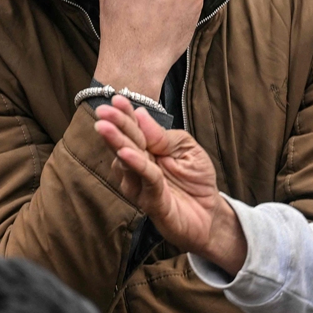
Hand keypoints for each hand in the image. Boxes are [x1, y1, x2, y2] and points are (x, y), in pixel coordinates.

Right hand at [94, 95, 246, 275]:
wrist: (210, 213)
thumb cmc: (197, 179)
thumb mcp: (188, 148)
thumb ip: (165, 136)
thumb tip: (141, 114)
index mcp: (147, 149)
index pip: (133, 129)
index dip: (124, 115)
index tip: (116, 99)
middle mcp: (137, 167)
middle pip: (124, 142)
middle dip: (114, 126)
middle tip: (102, 111)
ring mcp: (140, 185)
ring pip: (127, 160)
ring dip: (118, 143)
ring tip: (107, 128)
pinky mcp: (150, 202)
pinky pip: (143, 179)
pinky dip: (135, 165)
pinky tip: (126, 153)